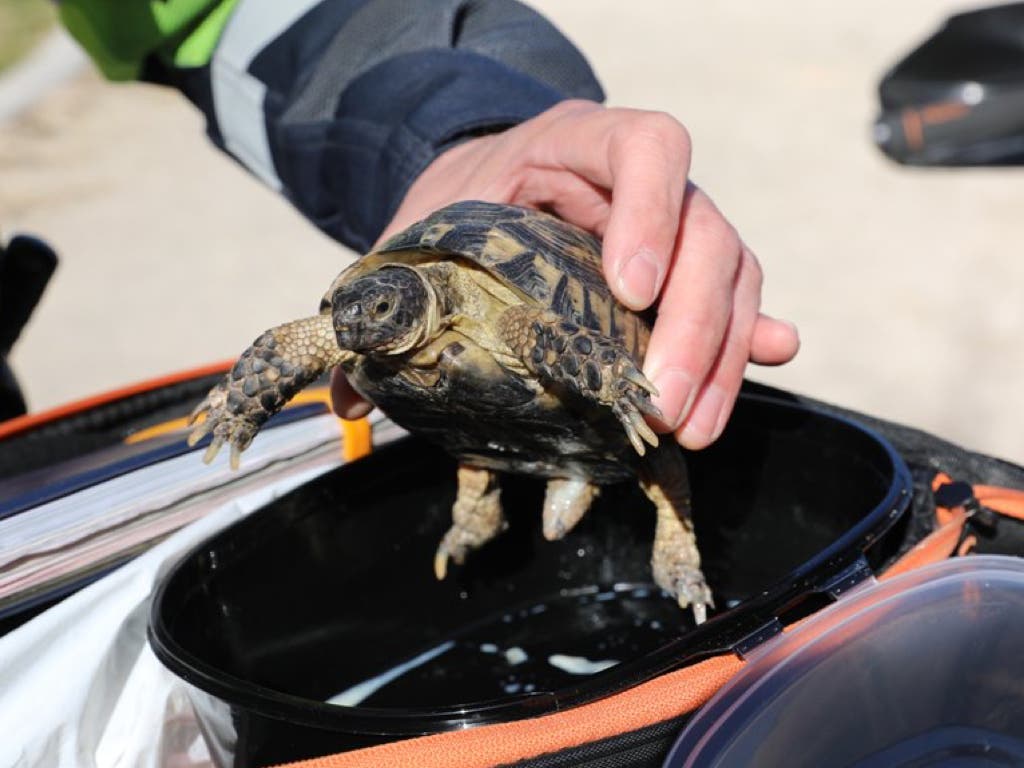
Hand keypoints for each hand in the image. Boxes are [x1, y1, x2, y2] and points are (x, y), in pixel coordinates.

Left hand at [332, 100, 798, 448]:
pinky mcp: (686, 273)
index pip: (645, 146)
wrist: (486, 191)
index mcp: (576, 145)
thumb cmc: (459, 207)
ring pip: (732, 273)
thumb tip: (350, 402)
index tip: (630, 288)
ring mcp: (675, 225)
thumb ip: (397, 298)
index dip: (651, 211)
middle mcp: (643, 181)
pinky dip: (744, 341)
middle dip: (690, 323)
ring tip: (689, 427)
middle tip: (658, 402)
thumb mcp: (422, 235)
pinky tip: (764, 365)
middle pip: (705, 231)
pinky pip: (734, 302)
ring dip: (719, 356)